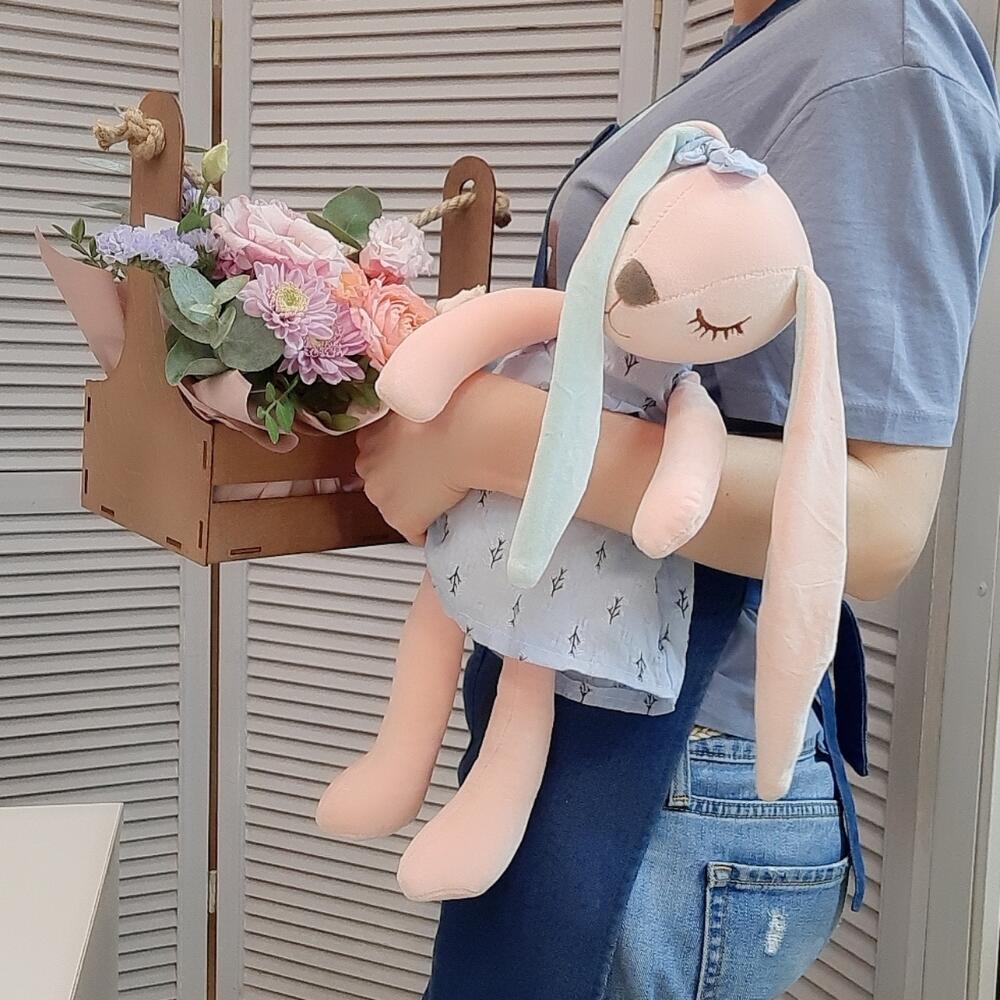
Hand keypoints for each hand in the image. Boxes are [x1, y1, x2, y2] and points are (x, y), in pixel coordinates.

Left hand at [356, 389, 474, 544]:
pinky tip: (445, 514)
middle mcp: (367, 465)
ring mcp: (382, 495)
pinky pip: (415, 532)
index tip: (421, 455)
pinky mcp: (402, 518)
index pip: (378, 452)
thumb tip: (414, 380)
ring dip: (416, 503)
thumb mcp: (422, 389)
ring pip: (397, 505)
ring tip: (443, 492)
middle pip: (383, 480)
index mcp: (370, 434)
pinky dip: (430, 528)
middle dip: (405, 479)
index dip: (402, 454)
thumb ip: (410, 395)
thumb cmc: (454, 404)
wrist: (468, 432)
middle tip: (435, 472)